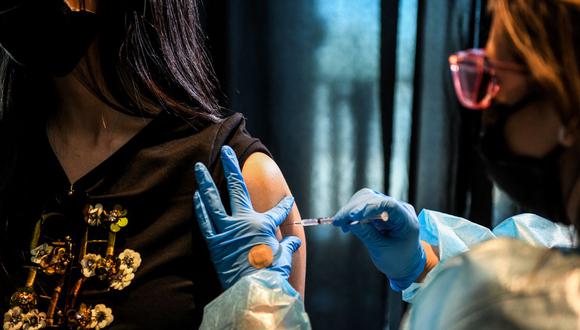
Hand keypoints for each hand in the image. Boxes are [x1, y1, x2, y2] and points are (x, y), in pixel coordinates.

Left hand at [193, 146, 301, 288]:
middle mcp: (243, 221)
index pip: (277, 211)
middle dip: (232, 167)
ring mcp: (226, 231)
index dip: (284, 205)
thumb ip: (288, 246)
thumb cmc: (271, 274)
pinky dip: (200, 208)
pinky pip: (204, 221)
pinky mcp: (214, 243)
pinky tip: (196, 196)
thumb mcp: (283, 258)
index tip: (288, 199)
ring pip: (213, 200)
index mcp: (263, 224)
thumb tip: (294, 242)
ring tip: (198, 167)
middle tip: (226, 151)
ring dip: (205, 182)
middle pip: (237, 188)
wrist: (254, 290)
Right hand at [333, 188, 425, 290]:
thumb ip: (367, 235)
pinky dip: (353, 212)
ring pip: (366, 198)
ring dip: (351, 209)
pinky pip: (363, 205)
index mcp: (406, 220)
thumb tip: (350, 222)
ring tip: (340, 223)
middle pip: (373, 199)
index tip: (352, 216)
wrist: (405, 263)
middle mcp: (399, 208)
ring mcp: (389, 207)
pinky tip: (345, 223)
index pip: (388, 205)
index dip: (369, 208)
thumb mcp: (381, 250)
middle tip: (338, 221)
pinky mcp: (379, 209)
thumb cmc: (397, 259)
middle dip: (354, 209)